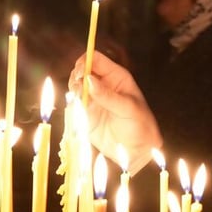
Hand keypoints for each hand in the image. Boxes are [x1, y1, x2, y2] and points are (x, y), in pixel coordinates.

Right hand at [68, 51, 162, 172]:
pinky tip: (79, 112)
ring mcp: (92, 99)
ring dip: (73, 92)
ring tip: (81, 103)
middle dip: (76, 78)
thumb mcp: (128, 108)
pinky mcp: (85, 114)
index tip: (80, 74)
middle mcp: (102, 85)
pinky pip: (72, 105)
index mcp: (115, 77)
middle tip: (79, 91)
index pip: (95, 60)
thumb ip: (107, 95)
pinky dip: (71, 107)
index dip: (84, 62)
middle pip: (80, 71)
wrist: (136, 151)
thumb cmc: (140, 125)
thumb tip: (88, 80)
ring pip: (74, 87)